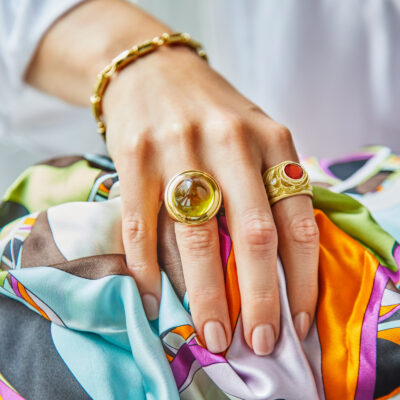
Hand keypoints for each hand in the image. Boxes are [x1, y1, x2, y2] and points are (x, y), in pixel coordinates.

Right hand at [103, 46, 318, 354]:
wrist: (152, 71)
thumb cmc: (211, 113)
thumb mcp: (255, 136)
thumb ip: (270, 187)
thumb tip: (275, 267)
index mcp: (271, 139)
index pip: (298, 221)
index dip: (303, 279)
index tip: (299, 321)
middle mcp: (230, 142)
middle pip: (253, 235)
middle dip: (259, 299)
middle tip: (257, 342)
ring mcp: (179, 147)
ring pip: (197, 236)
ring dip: (206, 294)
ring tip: (213, 332)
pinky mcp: (135, 156)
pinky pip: (142, 225)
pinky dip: (149, 270)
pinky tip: (157, 300)